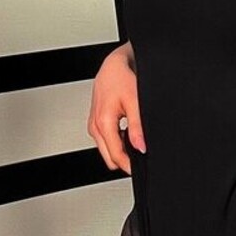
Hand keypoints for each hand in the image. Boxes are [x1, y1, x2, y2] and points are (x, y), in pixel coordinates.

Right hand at [87, 45, 144, 173]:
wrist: (113, 66)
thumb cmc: (121, 79)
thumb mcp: (135, 103)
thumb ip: (137, 127)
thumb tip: (141, 147)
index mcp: (103, 122)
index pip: (115, 156)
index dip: (129, 166)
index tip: (141, 168)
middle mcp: (95, 126)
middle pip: (108, 157)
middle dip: (124, 160)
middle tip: (141, 157)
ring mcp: (93, 125)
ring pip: (106, 150)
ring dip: (120, 151)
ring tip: (135, 143)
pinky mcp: (96, 122)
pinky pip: (105, 141)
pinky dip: (116, 142)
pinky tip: (127, 135)